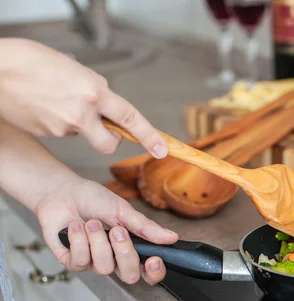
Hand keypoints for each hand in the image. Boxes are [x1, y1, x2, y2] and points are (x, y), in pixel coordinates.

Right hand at [0, 38, 167, 157]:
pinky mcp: (47, 134)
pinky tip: (43, 105)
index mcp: (94, 92)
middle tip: (102, 128)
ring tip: (55, 98)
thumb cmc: (33, 62)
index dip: (150, 136)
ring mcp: (63, 127)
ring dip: (77, 121)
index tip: (163, 149)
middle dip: (109, 140)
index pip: (130, 118)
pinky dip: (57, 121)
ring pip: (82, 133)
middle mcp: (82, 113)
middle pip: (109, 143)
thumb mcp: (76, 69)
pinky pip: (62, 131)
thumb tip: (107, 104)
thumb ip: (96, 89)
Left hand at [35, 177, 178, 284]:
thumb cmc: (94, 200)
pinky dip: (79, 240)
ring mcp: (94, 262)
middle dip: (124, 252)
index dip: (155, 272)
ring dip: (98, 241)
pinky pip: (81, 262)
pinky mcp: (72, 262)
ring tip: (91, 223)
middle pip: (130, 276)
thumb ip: (145, 227)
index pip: (149, 271)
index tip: (153, 259)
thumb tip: (171, 237)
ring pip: (104, 268)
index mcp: (132, 247)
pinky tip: (75, 227)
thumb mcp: (123, 210)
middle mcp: (115, 259)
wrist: (62, 193)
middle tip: (117, 231)